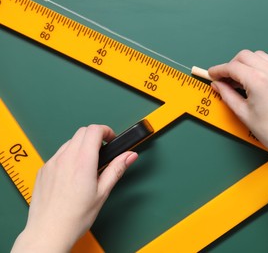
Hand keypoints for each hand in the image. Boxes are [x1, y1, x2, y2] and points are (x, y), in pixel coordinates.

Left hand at [12, 125, 137, 251]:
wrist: (48, 232)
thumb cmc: (75, 217)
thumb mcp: (102, 193)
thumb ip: (117, 169)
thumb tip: (130, 156)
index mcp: (82, 163)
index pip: (94, 130)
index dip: (106, 131)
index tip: (111, 139)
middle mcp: (65, 159)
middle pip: (82, 132)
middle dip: (95, 136)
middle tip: (103, 151)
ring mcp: (52, 163)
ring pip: (70, 142)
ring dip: (82, 145)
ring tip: (88, 164)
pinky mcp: (43, 170)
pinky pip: (58, 154)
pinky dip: (69, 155)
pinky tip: (73, 173)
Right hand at [208, 50, 267, 155]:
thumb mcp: (243, 113)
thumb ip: (227, 95)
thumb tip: (217, 85)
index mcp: (258, 81)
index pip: (232, 67)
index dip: (219, 70)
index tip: (211, 74)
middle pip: (244, 56)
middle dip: (231, 65)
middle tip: (224, 79)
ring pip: (258, 56)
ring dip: (245, 63)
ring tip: (239, 80)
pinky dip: (259, 66)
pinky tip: (254, 80)